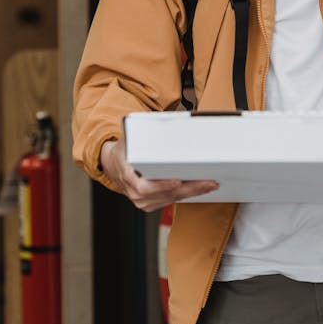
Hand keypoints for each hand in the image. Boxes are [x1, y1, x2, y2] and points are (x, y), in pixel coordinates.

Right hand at [100, 137, 218, 212]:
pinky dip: (186, 194)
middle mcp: (133, 191)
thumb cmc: (124, 149)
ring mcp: (141, 200)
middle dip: (189, 188)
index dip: (161, 185)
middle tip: (208, 182)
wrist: (112, 165)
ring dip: (192, 192)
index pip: (143, 186)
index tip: (177, 181)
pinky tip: (200, 188)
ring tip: (210, 184)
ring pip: (170, 199)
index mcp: (126, 174)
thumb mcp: (129, 137)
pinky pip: (170, 200)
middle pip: (164, 194)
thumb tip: (167, 120)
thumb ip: (144, 132)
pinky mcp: (150, 203)